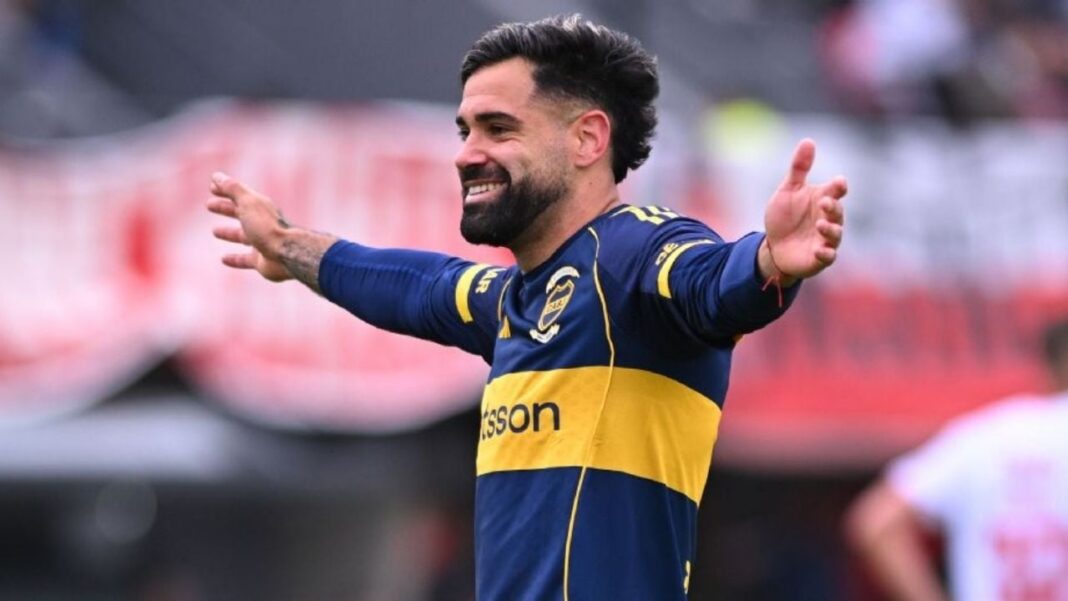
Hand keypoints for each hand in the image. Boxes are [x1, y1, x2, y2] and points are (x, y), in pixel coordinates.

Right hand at [207, 172, 292, 281]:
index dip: (225, 190)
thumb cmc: (267, 226)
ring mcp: (263, 242)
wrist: (287, 253)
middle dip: (226, 208)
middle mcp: (262, 223)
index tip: (211, 186)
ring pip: (243, 236)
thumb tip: (216, 176)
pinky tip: (224, 259)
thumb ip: (232, 189)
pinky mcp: (262, 260)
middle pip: (241, 213)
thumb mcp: (247, 203)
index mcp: (259, 207)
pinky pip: (245, 259)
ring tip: (215, 231)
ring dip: (229, 233)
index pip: (240, 195)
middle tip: (209, 204)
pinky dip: (235, 259)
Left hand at [760, 139, 846, 283]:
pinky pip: (828, 257)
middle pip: (837, 212)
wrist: (773, 246)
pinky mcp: (820, 258)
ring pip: (836, 234)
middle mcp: (828, 219)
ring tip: (820, 224)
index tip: (839, 183)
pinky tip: (819, 250)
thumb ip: (799, 168)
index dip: (839, 187)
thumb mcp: (788, 190)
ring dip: (831, 230)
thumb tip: (808, 141)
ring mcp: (825, 239)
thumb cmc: (784, 216)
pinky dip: (826, 253)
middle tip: (824, 202)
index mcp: (823, 199)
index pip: (836, 191)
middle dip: (833, 208)